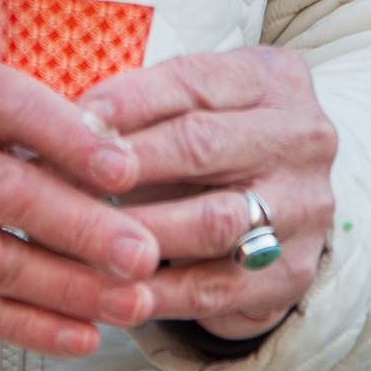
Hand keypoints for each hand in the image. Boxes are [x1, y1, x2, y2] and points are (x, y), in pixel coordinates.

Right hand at [0, 55, 157, 357]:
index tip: (126, 171)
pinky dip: (32, 326)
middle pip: (4, 194)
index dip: (72, 141)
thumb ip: (47, 121)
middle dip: (82, 229)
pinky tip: (80, 333)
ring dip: (68, 288)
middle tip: (142, 254)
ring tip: (127, 302)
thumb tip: (123, 159)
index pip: (12, 107)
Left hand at [82, 47, 338, 340]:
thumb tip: (65, 122)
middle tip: (67, 179)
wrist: (286, 203)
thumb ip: (144, 104)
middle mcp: (303, 137)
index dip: (129, 101)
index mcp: (274, 78)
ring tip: (81, 236)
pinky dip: (158, 291)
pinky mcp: (292, 270)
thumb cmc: (218, 139)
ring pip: (212, 221)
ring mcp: (306, 207)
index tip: (72, 119)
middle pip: (203, 146)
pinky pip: (215, 286)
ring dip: (137, 231)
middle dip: (127, 163)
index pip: (194, 81)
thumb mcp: (196, 102)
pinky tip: (114, 289)